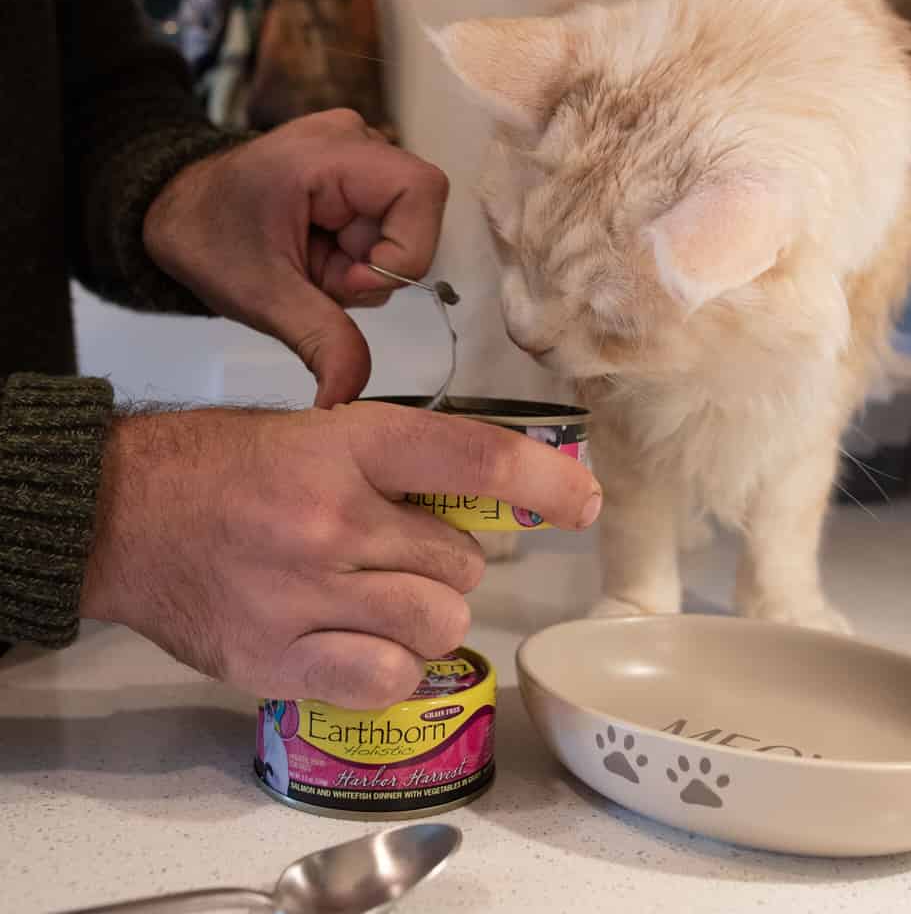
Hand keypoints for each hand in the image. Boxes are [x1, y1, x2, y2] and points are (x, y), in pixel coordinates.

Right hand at [81, 402, 601, 707]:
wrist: (126, 514)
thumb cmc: (227, 467)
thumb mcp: (316, 434)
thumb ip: (398, 466)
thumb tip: (491, 499)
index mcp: (346, 445)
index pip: (472, 455)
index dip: (543, 479)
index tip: (582, 502)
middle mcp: (331, 518)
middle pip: (464, 563)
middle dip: (451, 564)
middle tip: (405, 554)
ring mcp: (303, 593)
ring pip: (439, 623)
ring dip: (429, 615)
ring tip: (384, 599)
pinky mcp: (276, 657)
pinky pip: (389, 678)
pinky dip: (394, 665)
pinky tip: (364, 642)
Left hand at [143, 110, 449, 406]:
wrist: (178, 213)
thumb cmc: (209, 239)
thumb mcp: (265, 298)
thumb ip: (322, 341)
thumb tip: (346, 397)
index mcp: (330, 151)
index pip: (423, 191)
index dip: (402, 250)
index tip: (347, 279)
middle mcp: (354, 137)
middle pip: (412, 221)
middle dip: (368, 269)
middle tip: (313, 274)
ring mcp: (356, 151)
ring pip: (398, 231)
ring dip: (358, 267)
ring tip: (306, 263)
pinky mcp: (355, 171)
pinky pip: (383, 226)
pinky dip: (353, 256)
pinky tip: (315, 252)